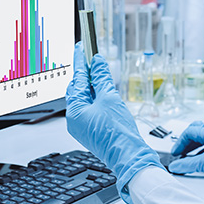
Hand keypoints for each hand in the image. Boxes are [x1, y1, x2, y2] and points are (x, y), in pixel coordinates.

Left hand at [66, 46, 162, 203]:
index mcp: (74, 111)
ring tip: (101, 73)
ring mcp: (82, 126)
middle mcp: (74, 119)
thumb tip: (97, 62)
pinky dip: (96, 97)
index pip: (77, 79)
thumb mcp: (110, 98)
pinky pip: (90, 109)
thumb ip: (101, 78)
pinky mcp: (91, 130)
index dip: (80, 61)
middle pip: (78, 89)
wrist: (129, 157)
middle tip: (93, 58)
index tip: (82, 47)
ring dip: (92, 85)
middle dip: (86, 73)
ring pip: (84, 99)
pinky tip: (105, 91)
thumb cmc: (118, 133)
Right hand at [168, 121, 203, 177]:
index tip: (176, 152)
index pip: (189, 132)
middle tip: (180, 150)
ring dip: (194, 145)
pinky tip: (201, 158)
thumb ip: (189, 165)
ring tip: (188, 156)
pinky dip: (202, 148)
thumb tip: (176, 166)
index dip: (179, 142)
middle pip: (196, 130)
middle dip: (186, 141)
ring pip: (203, 136)